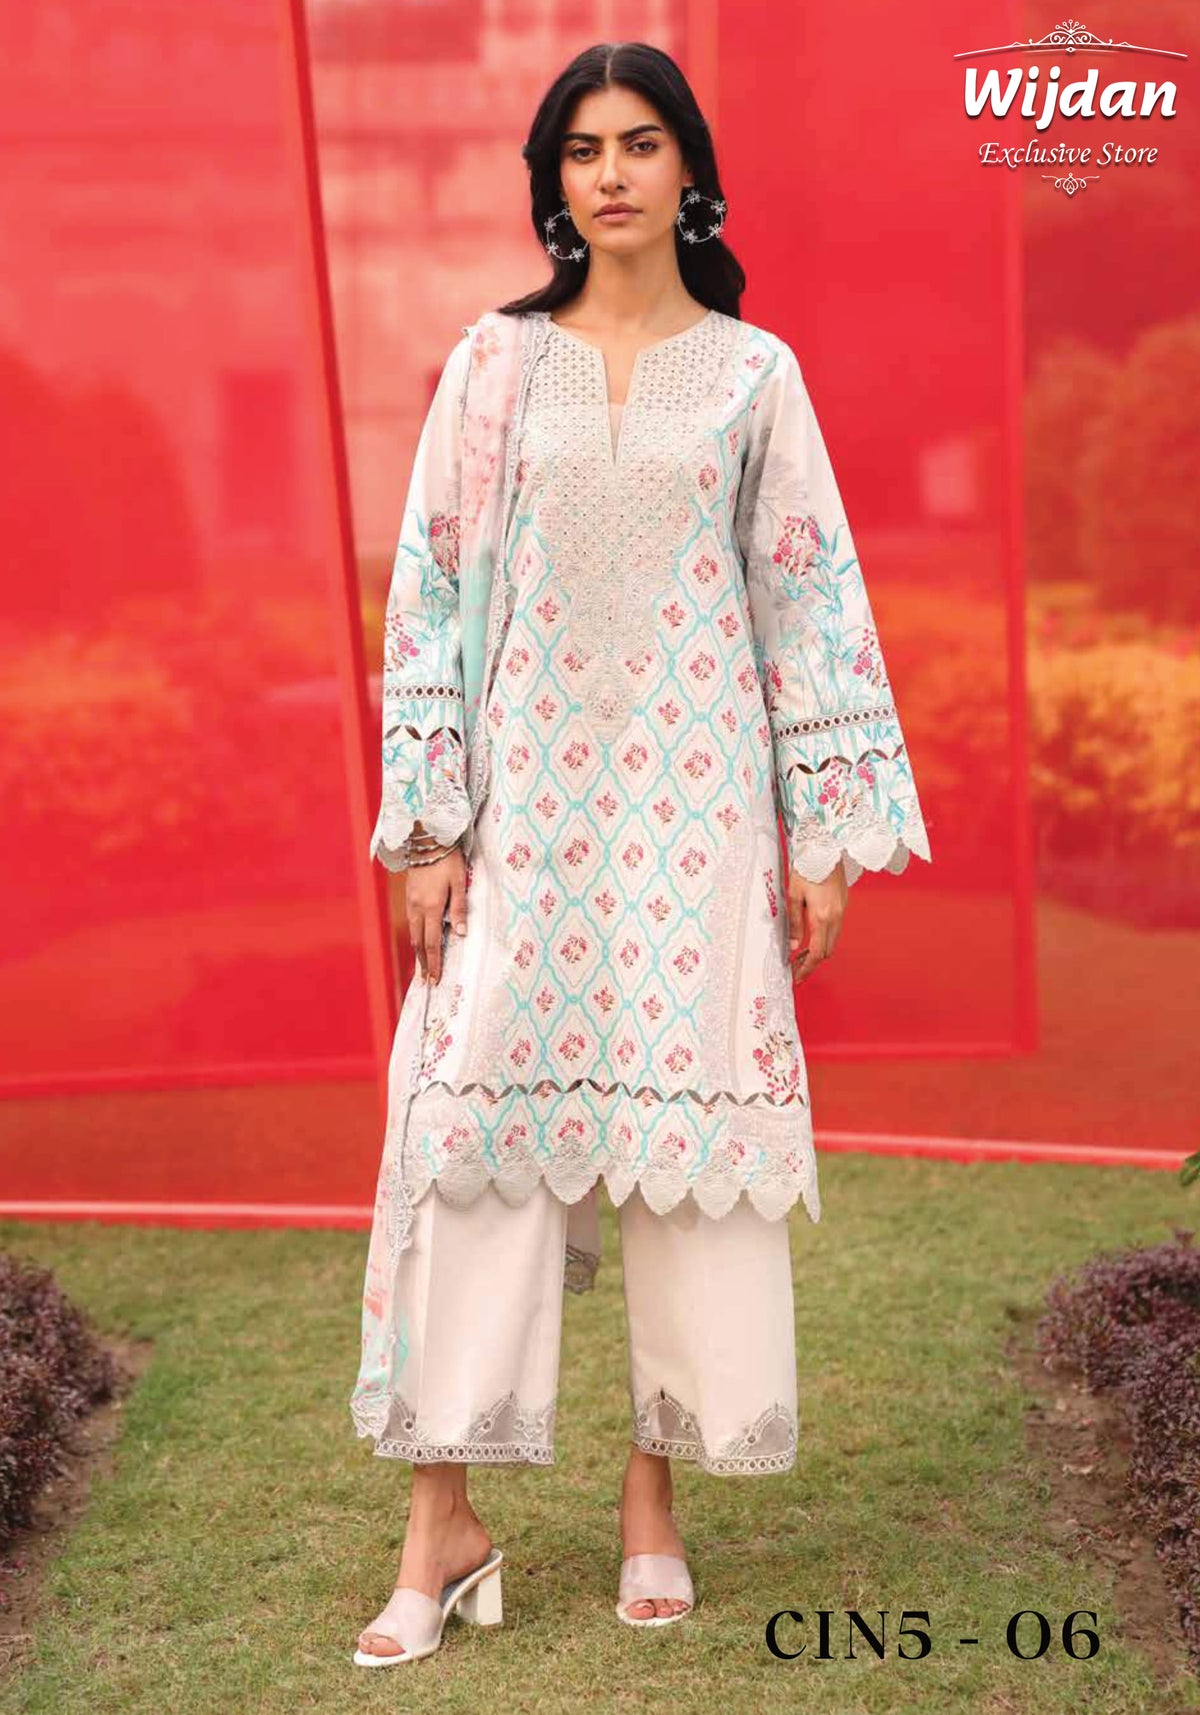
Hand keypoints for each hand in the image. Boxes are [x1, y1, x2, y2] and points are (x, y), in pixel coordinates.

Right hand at [405, 845, 467, 984]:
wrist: (427, 839)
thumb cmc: (447, 859)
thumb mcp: (459, 882)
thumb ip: (459, 908)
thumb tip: (460, 934)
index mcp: (431, 906)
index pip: (432, 942)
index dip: (434, 963)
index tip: (436, 979)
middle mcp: (417, 908)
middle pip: (419, 942)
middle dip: (423, 963)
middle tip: (427, 982)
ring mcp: (410, 902)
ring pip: (413, 933)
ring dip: (418, 952)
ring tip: (422, 967)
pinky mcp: (409, 896)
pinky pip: (411, 923)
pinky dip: (415, 937)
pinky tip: (419, 941)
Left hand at [786, 859, 847, 983]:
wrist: (825, 847)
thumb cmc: (807, 867)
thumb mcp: (793, 895)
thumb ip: (795, 923)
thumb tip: (794, 945)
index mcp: (822, 917)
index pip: (817, 953)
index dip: (807, 968)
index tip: (797, 977)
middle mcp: (835, 917)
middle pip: (827, 951)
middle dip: (812, 963)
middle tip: (796, 968)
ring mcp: (842, 911)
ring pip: (833, 941)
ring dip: (819, 951)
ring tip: (801, 955)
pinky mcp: (843, 904)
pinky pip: (835, 929)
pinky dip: (824, 939)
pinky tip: (812, 937)